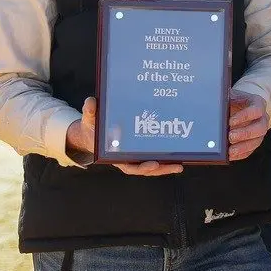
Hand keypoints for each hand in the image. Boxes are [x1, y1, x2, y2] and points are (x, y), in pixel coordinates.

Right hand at [67, 97, 182, 176]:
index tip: (153, 164)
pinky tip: (178, 156)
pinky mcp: (140, 150)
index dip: (141, 167)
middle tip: (177, 167)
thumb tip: (91, 101)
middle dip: (161, 169)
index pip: (129, 166)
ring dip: (166, 166)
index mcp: (115, 155)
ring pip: (152, 165)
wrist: (93, 132)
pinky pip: (154, 157)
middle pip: (146, 168)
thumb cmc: (92, 126)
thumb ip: (90, 112)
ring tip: (180, 166)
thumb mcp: (89, 119)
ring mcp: (134, 156)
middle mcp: (127, 158)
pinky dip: (165, 159)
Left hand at [227, 91, 269, 161]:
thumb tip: (212, 107)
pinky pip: (250, 150)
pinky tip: (230, 155)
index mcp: (258, 104)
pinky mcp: (254, 141)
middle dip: (245, 134)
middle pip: (260, 128)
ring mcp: (260, 131)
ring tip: (230, 151)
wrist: (241, 105)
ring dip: (243, 147)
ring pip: (256, 141)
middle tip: (230, 137)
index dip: (245, 116)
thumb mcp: (231, 95)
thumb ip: (225, 100)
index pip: (256, 110)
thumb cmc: (235, 100)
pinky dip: (241, 154)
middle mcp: (262, 118)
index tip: (230, 121)